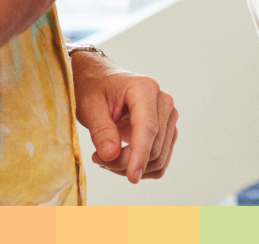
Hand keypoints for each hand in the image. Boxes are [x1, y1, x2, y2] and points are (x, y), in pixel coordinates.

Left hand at [71, 50, 178, 183]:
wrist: (102, 81)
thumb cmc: (95, 89)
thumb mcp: (89, 107)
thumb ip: (101, 131)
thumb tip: (111, 155)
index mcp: (145, 89)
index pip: (148, 128)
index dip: (140, 154)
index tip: (132, 178)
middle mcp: (163, 101)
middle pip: (154, 147)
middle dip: (125, 163)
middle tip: (97, 159)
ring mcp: (169, 116)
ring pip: (158, 157)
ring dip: (131, 167)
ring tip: (105, 157)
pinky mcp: (168, 130)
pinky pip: (160, 160)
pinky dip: (140, 166)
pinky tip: (118, 158)